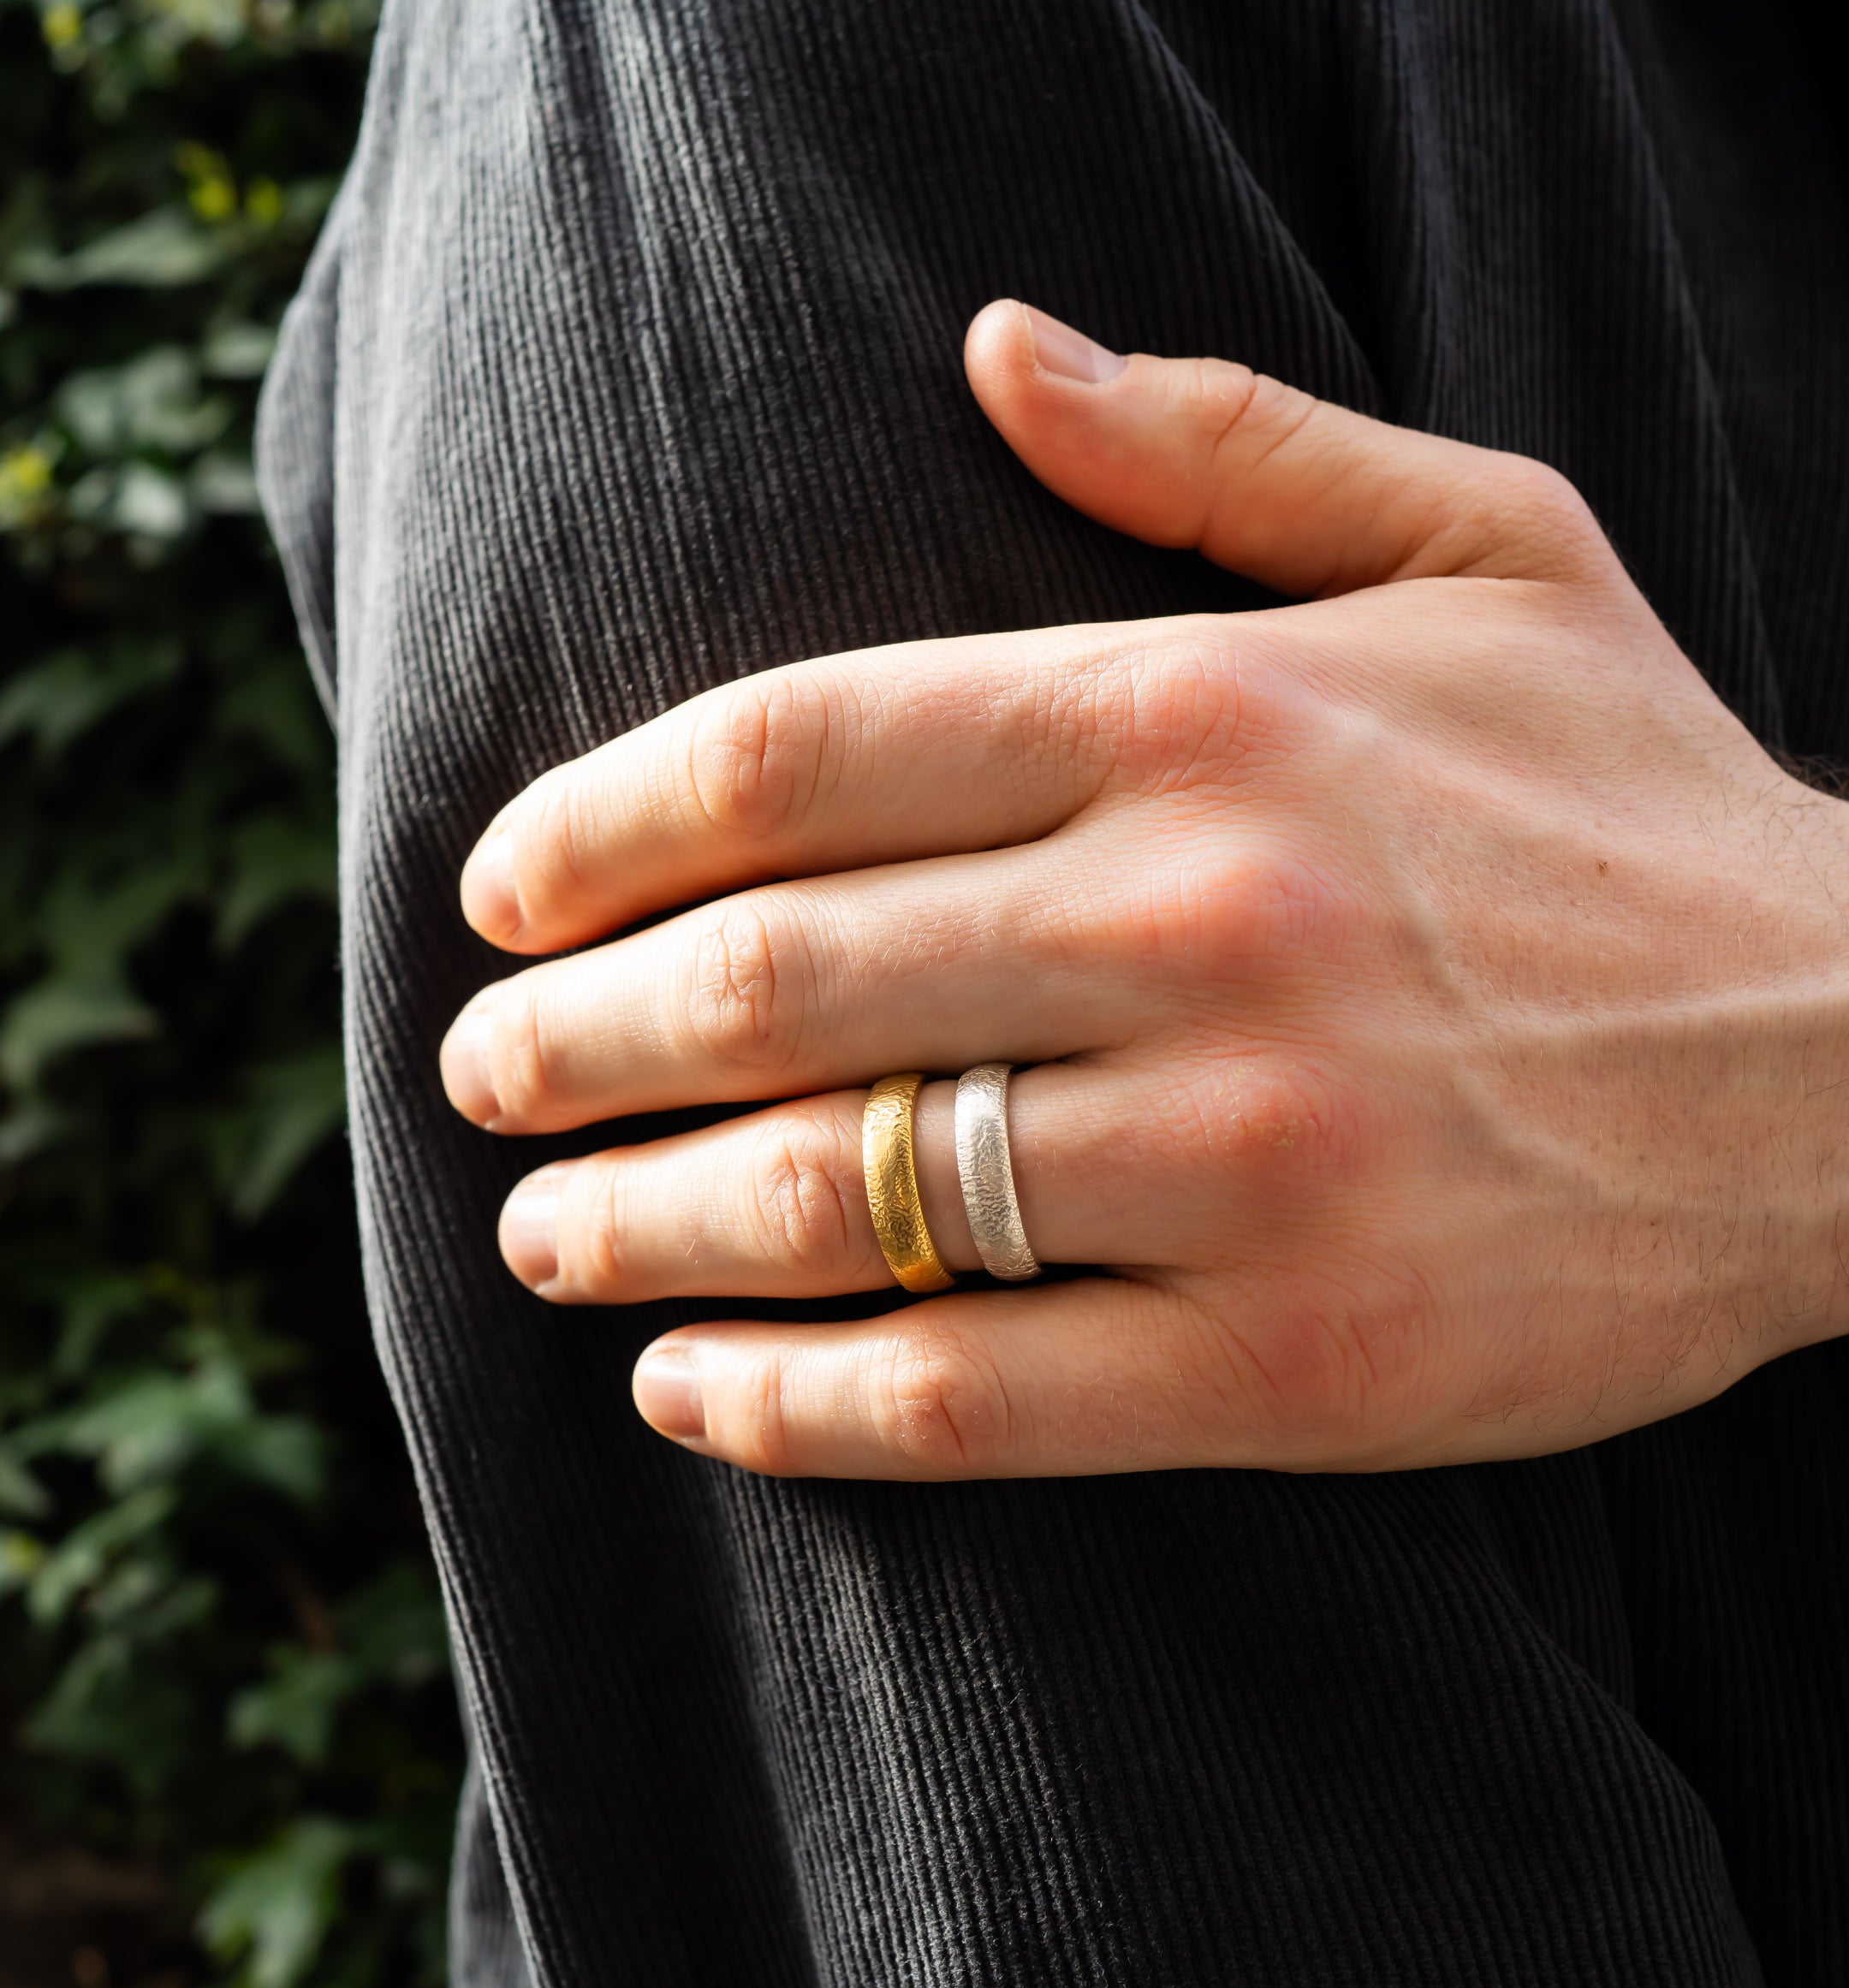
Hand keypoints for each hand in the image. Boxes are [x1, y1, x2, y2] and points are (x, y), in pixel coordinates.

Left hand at [439, 301, 1848, 1479]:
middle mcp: (1200, 926)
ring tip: (540, 1232)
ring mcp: (1243, 1159)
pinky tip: (687, 1392)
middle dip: (571, 1041)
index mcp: (1209, 718)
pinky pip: (964, 1400)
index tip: (503, 896)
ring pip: (837, 1197)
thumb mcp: (1483, 547)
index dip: (598, 830)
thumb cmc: (1644, 811)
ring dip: (635, 1224)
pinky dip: (787, 1405)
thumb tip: (990, 345)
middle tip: (484, 1076)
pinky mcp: (1291, 1364)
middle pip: (769, 982)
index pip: (799, 756)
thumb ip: (1221, 444)